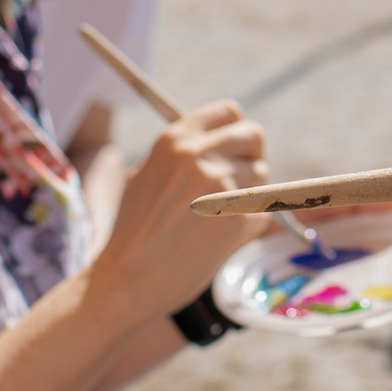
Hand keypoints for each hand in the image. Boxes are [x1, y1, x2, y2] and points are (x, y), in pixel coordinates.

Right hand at [91, 101, 272, 319]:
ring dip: (251, 195)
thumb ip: (183, 157)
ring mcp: (223, 185)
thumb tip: (223, 149)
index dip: (236, 132)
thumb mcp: (146, 175)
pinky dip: (248, 226)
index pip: (229, 112)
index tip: (236, 150)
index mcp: (176, 139)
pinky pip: (262, 213)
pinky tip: (217, 240)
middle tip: (238, 184)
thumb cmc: (135, 231)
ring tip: (219, 219)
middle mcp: (200, 155)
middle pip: (254, 137)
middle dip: (252, 158)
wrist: (128, 277)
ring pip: (263, 177)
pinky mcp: (240, 217)